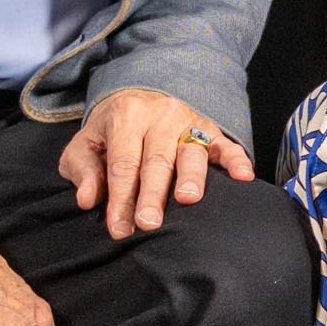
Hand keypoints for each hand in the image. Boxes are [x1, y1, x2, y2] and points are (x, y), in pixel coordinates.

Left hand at [59, 84, 252, 240]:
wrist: (137, 96)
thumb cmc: (110, 131)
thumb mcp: (85, 144)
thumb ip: (82, 169)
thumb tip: (87, 199)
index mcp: (125, 117)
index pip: (123, 163)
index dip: (120, 198)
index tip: (119, 229)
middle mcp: (159, 116)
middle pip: (157, 160)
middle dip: (153, 194)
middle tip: (149, 223)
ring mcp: (188, 122)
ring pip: (191, 152)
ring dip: (191, 176)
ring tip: (188, 199)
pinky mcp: (210, 129)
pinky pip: (225, 145)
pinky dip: (236, 160)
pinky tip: (243, 177)